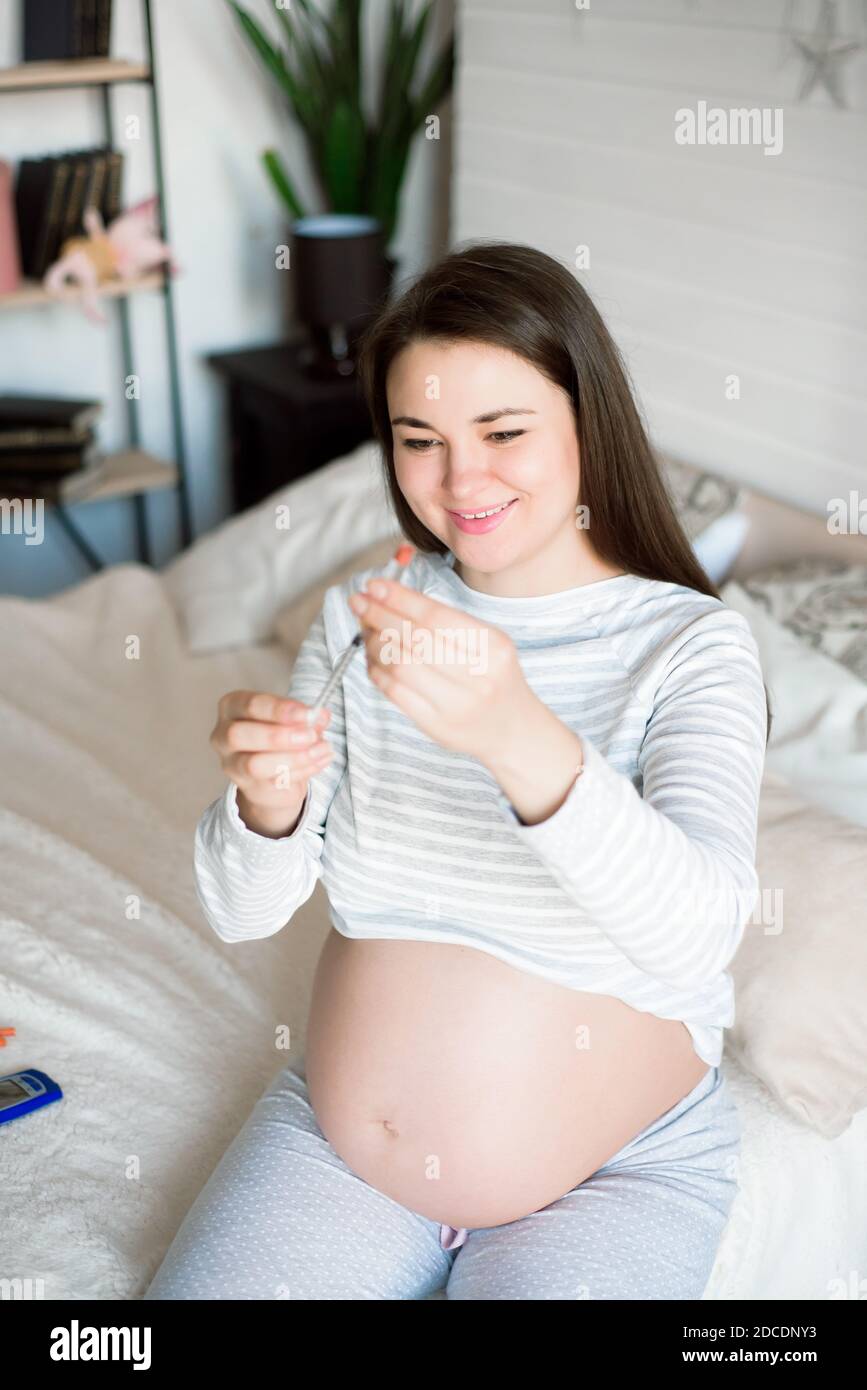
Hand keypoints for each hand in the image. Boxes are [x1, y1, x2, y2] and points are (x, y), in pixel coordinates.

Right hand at [210, 691, 332, 835]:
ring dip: (294, 757)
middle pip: (239, 734)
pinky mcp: (248, 788)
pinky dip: (302, 771)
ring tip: (321, 749)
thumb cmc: (278, 734)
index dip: (280, 709)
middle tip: (311, 735)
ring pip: (254, 764)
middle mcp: (223, 735)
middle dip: (281, 735)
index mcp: (232, 707)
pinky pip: (273, 782)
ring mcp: (232, 764)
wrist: (274, 772)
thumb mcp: (292, 718)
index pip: (250, 705)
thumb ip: (305, 716)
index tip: (308, 713)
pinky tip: (319, 761)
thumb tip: (320, 716)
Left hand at [347, 577, 537, 765]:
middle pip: (416, 639)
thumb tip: (389, 597)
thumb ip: (446, 622)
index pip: (436, 616)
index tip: (374, 586)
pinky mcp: (437, 726)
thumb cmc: (493, 678)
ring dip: (375, 643)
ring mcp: (457, 704)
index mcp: (493, 647)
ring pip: (401, 665)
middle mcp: (478, 676)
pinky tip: (373, 659)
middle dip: (380, 616)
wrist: (512, 729)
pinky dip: (377, 671)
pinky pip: (396, 693)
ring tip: (366, 630)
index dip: (399, 598)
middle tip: (359, 602)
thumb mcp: (487, 643)